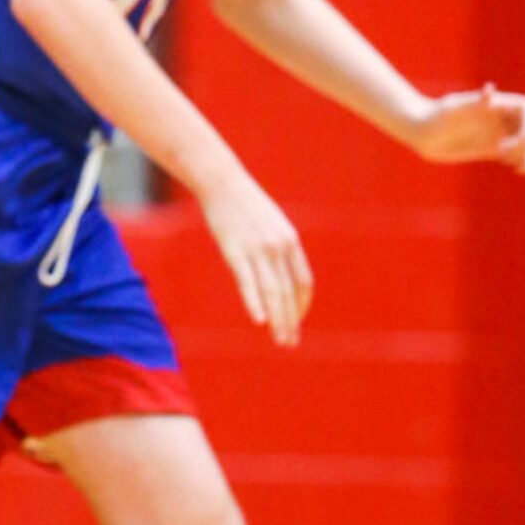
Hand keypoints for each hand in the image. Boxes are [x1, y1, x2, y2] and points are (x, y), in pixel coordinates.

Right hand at [200, 169, 312, 346]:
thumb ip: (277, 246)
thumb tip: (279, 270)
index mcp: (290, 240)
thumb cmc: (243, 204)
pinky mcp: (235, 250)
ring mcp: (257, 249)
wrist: (221, 181)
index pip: (303, 282)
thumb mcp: (270, 223)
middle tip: (290, 342)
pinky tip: (259, 320)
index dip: (301, 306)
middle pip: (289, 292)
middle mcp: (278, 246)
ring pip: (273, 291)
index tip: (296, 321)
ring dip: (278, 319)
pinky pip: (248, 281)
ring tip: (280, 340)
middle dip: (291, 320)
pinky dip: (255, 302)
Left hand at [410, 84, 524, 174]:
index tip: (515, 136)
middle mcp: (499, 118)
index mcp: (495, 104)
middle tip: (503, 152)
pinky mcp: (491, 150)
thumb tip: (491, 90)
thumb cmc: (435, 115)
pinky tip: (519, 169)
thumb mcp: (453, 108)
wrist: (421, 130)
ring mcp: (497, 133)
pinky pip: (516, 156)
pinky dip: (524, 162)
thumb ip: (475, 102)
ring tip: (506, 159)